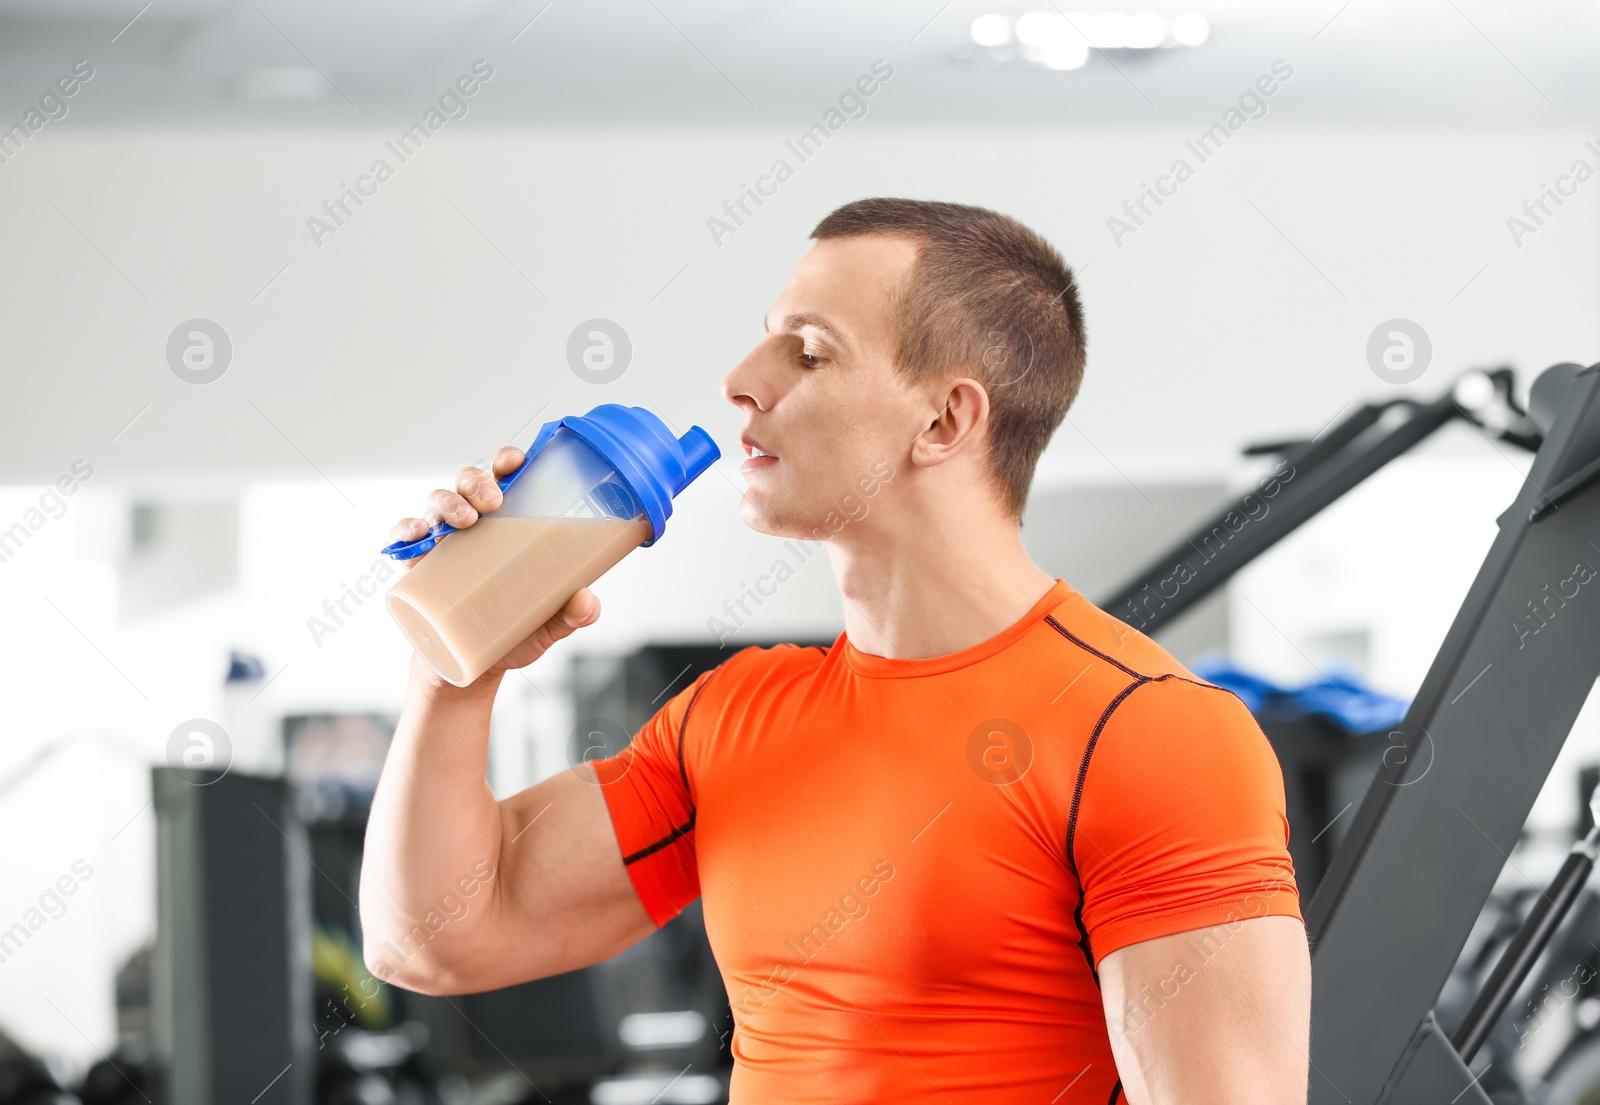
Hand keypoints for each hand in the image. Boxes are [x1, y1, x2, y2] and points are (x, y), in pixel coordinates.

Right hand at [390, 446, 602, 689]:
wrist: (469, 670)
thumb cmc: (509, 636)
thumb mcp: (546, 626)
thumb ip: (570, 615)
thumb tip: (587, 600)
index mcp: (507, 526)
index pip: (505, 480)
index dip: (507, 461)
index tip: (515, 460)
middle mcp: (473, 527)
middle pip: (468, 482)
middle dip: (477, 481)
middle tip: (493, 502)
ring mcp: (442, 543)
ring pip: (438, 502)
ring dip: (449, 502)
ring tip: (465, 521)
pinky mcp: (417, 566)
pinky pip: (404, 537)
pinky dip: (406, 529)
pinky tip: (418, 535)